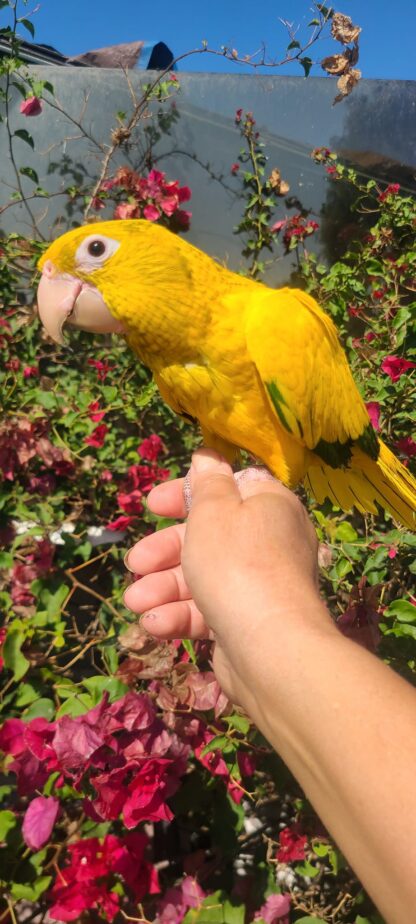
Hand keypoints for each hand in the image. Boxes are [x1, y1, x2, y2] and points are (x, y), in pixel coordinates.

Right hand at [124, 449, 331, 706]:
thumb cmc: (237, 564)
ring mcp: (257, 585)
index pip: (226, 489)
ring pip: (202, 577)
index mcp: (269, 506)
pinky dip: (180, 615)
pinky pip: (207, 610)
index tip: (153, 505)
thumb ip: (207, 484)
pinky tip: (154, 624)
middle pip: (207, 537)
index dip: (185, 494)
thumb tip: (208, 457)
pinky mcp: (245, 622)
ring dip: (163, 587)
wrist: (271, 648)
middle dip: (165, 551)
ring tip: (135, 601)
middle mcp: (268, 542)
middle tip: (135, 562)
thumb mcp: (214, 512)